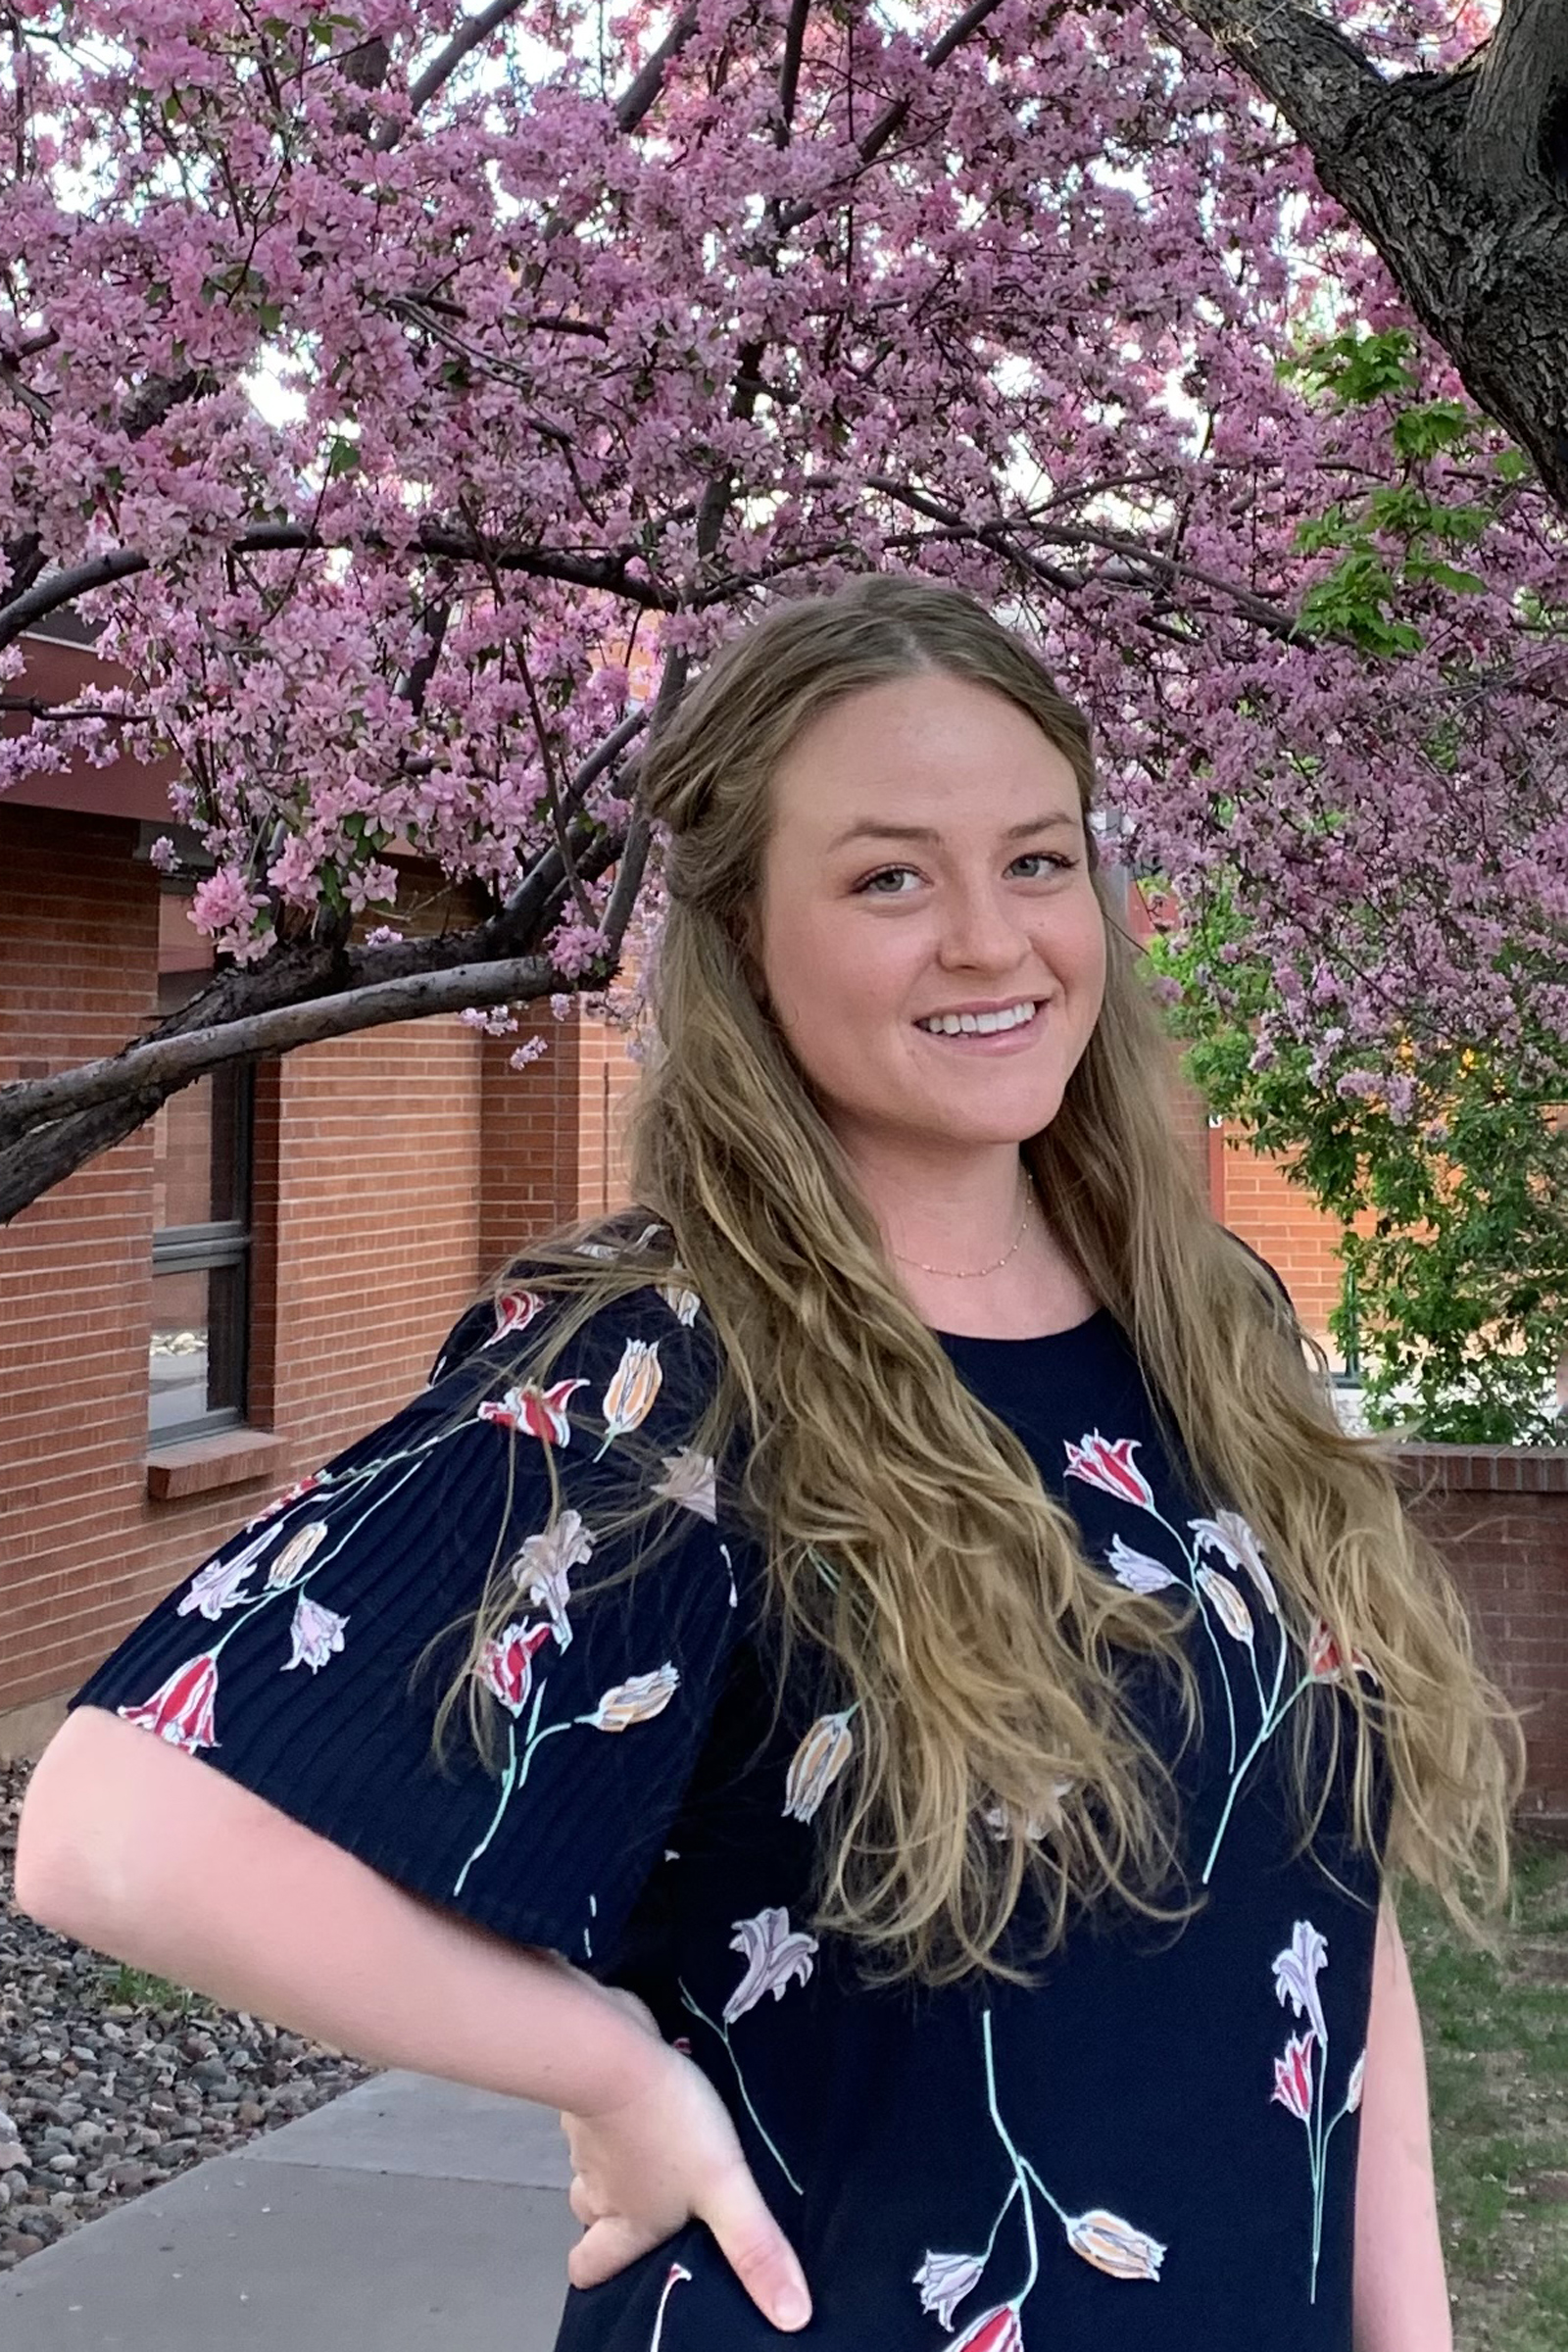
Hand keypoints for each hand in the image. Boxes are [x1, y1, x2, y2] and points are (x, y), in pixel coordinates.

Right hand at [559, 1987, 812, 2330]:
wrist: (618, 2050)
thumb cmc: (669, 2125)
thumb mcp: (723, 2187)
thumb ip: (755, 2246)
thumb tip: (792, 2318)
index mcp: (626, 2220)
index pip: (588, 2266)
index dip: (598, 2270)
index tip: (616, 2269)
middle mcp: (599, 2186)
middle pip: (589, 2215)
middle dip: (609, 2216)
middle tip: (645, 2205)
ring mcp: (588, 2139)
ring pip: (592, 2166)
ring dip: (615, 2164)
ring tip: (653, 2154)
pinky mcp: (590, 2093)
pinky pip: (597, 2118)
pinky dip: (616, 2118)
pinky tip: (645, 2103)